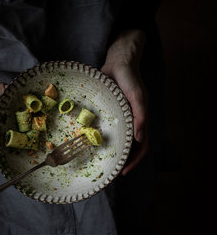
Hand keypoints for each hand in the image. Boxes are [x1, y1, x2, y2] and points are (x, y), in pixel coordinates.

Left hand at [101, 29, 147, 174]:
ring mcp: (121, 117)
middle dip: (122, 160)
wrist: (119, 62)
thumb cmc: (130, 79)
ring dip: (113, 151)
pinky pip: (108, 127)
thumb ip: (141, 116)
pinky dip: (104, 136)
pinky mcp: (110, 111)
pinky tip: (92, 141)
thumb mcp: (137, 97)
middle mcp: (131, 121)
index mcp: (140, 121)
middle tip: (110, 170)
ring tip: (101, 160)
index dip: (134, 161)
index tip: (124, 172)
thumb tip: (140, 139)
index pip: (141, 146)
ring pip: (118, 139)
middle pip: (129, 146)